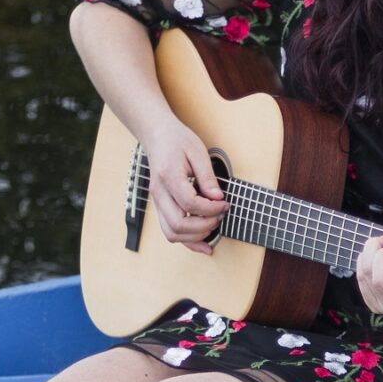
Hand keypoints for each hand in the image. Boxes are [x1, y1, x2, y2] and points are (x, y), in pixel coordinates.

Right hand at [145, 119, 225, 252]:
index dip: (211, 209)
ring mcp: (157, 202)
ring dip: (196, 236)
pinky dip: (188, 242)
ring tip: (214, 224)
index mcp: (168, 176)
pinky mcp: (161, 207)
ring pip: (172, 233)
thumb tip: (218, 198)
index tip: (224, 203)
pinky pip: (170, 232)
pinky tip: (205, 245)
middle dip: (205, 225)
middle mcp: (159, 193)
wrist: (157, 136)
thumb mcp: (197, 151)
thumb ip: (207, 176)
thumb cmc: (177, 141)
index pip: (189, 204)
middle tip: (221, 214)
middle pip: (178, 224)